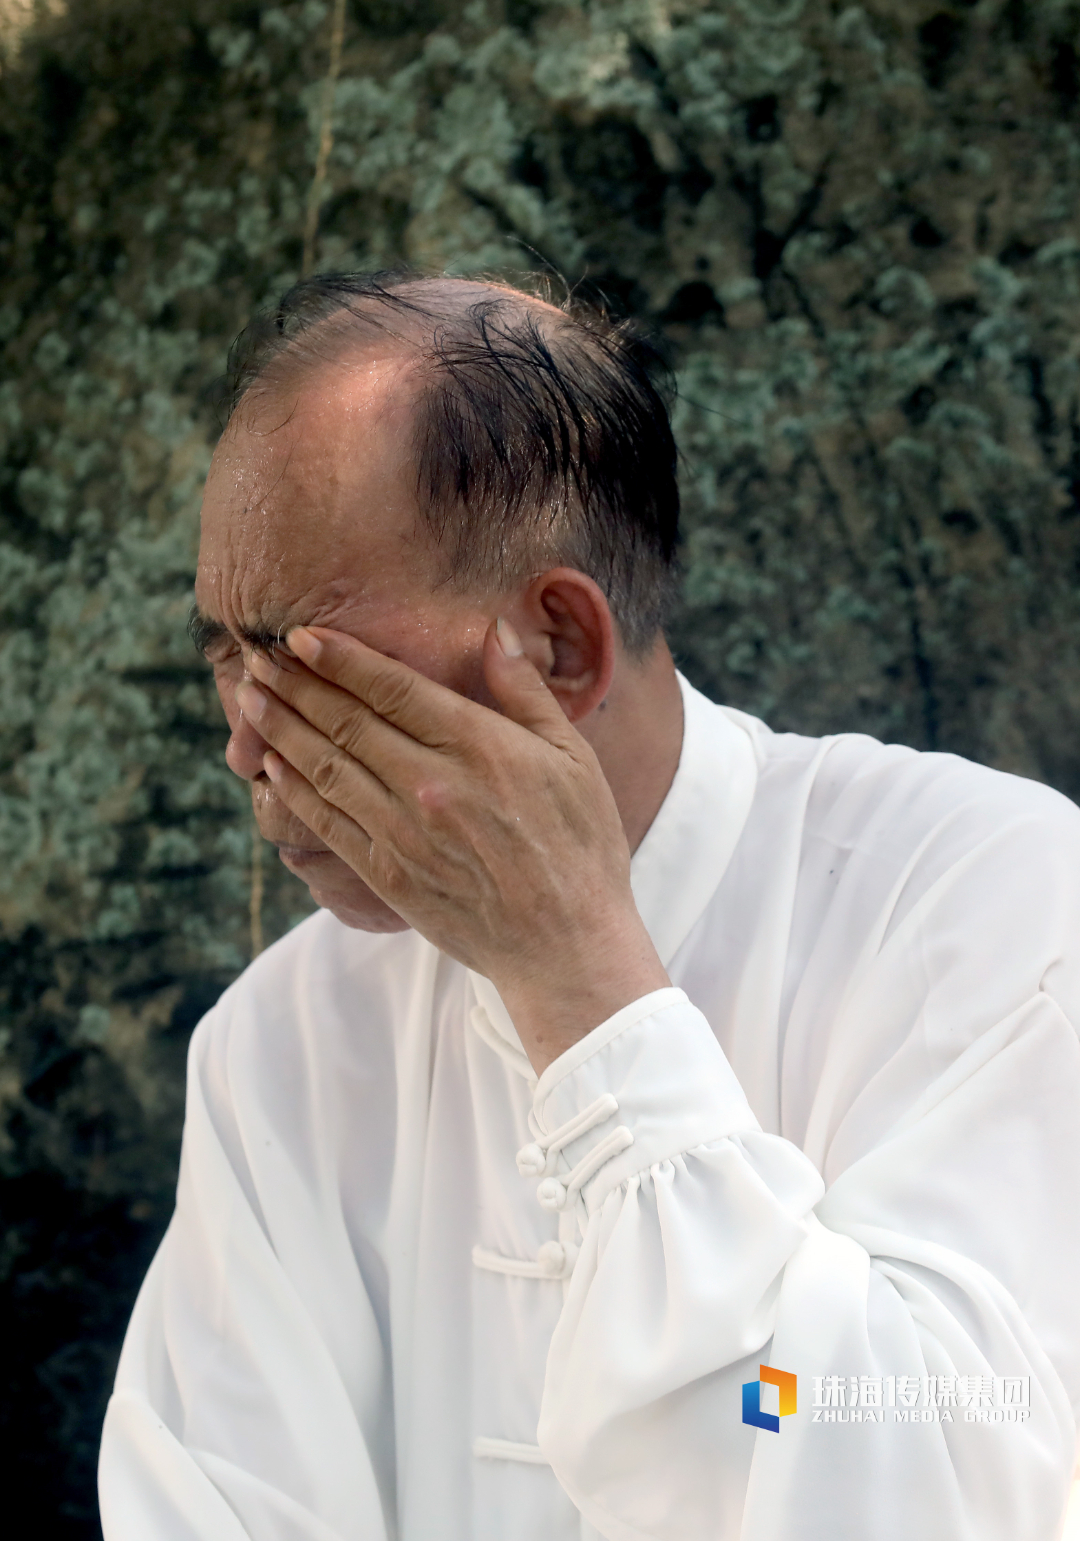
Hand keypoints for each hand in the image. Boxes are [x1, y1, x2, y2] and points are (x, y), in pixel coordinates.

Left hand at [237, 620, 668, 1069]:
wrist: (566, 944)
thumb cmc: (579, 844)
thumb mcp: (572, 756)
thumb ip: (524, 691)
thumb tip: (495, 629)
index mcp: (478, 746)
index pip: (391, 687)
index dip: (339, 658)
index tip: (300, 635)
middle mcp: (431, 784)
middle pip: (346, 722)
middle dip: (295, 685)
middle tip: (256, 658)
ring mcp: (403, 832)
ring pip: (326, 768)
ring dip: (281, 729)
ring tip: (249, 700)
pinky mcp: (388, 874)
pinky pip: (327, 823)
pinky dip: (294, 789)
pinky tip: (272, 765)